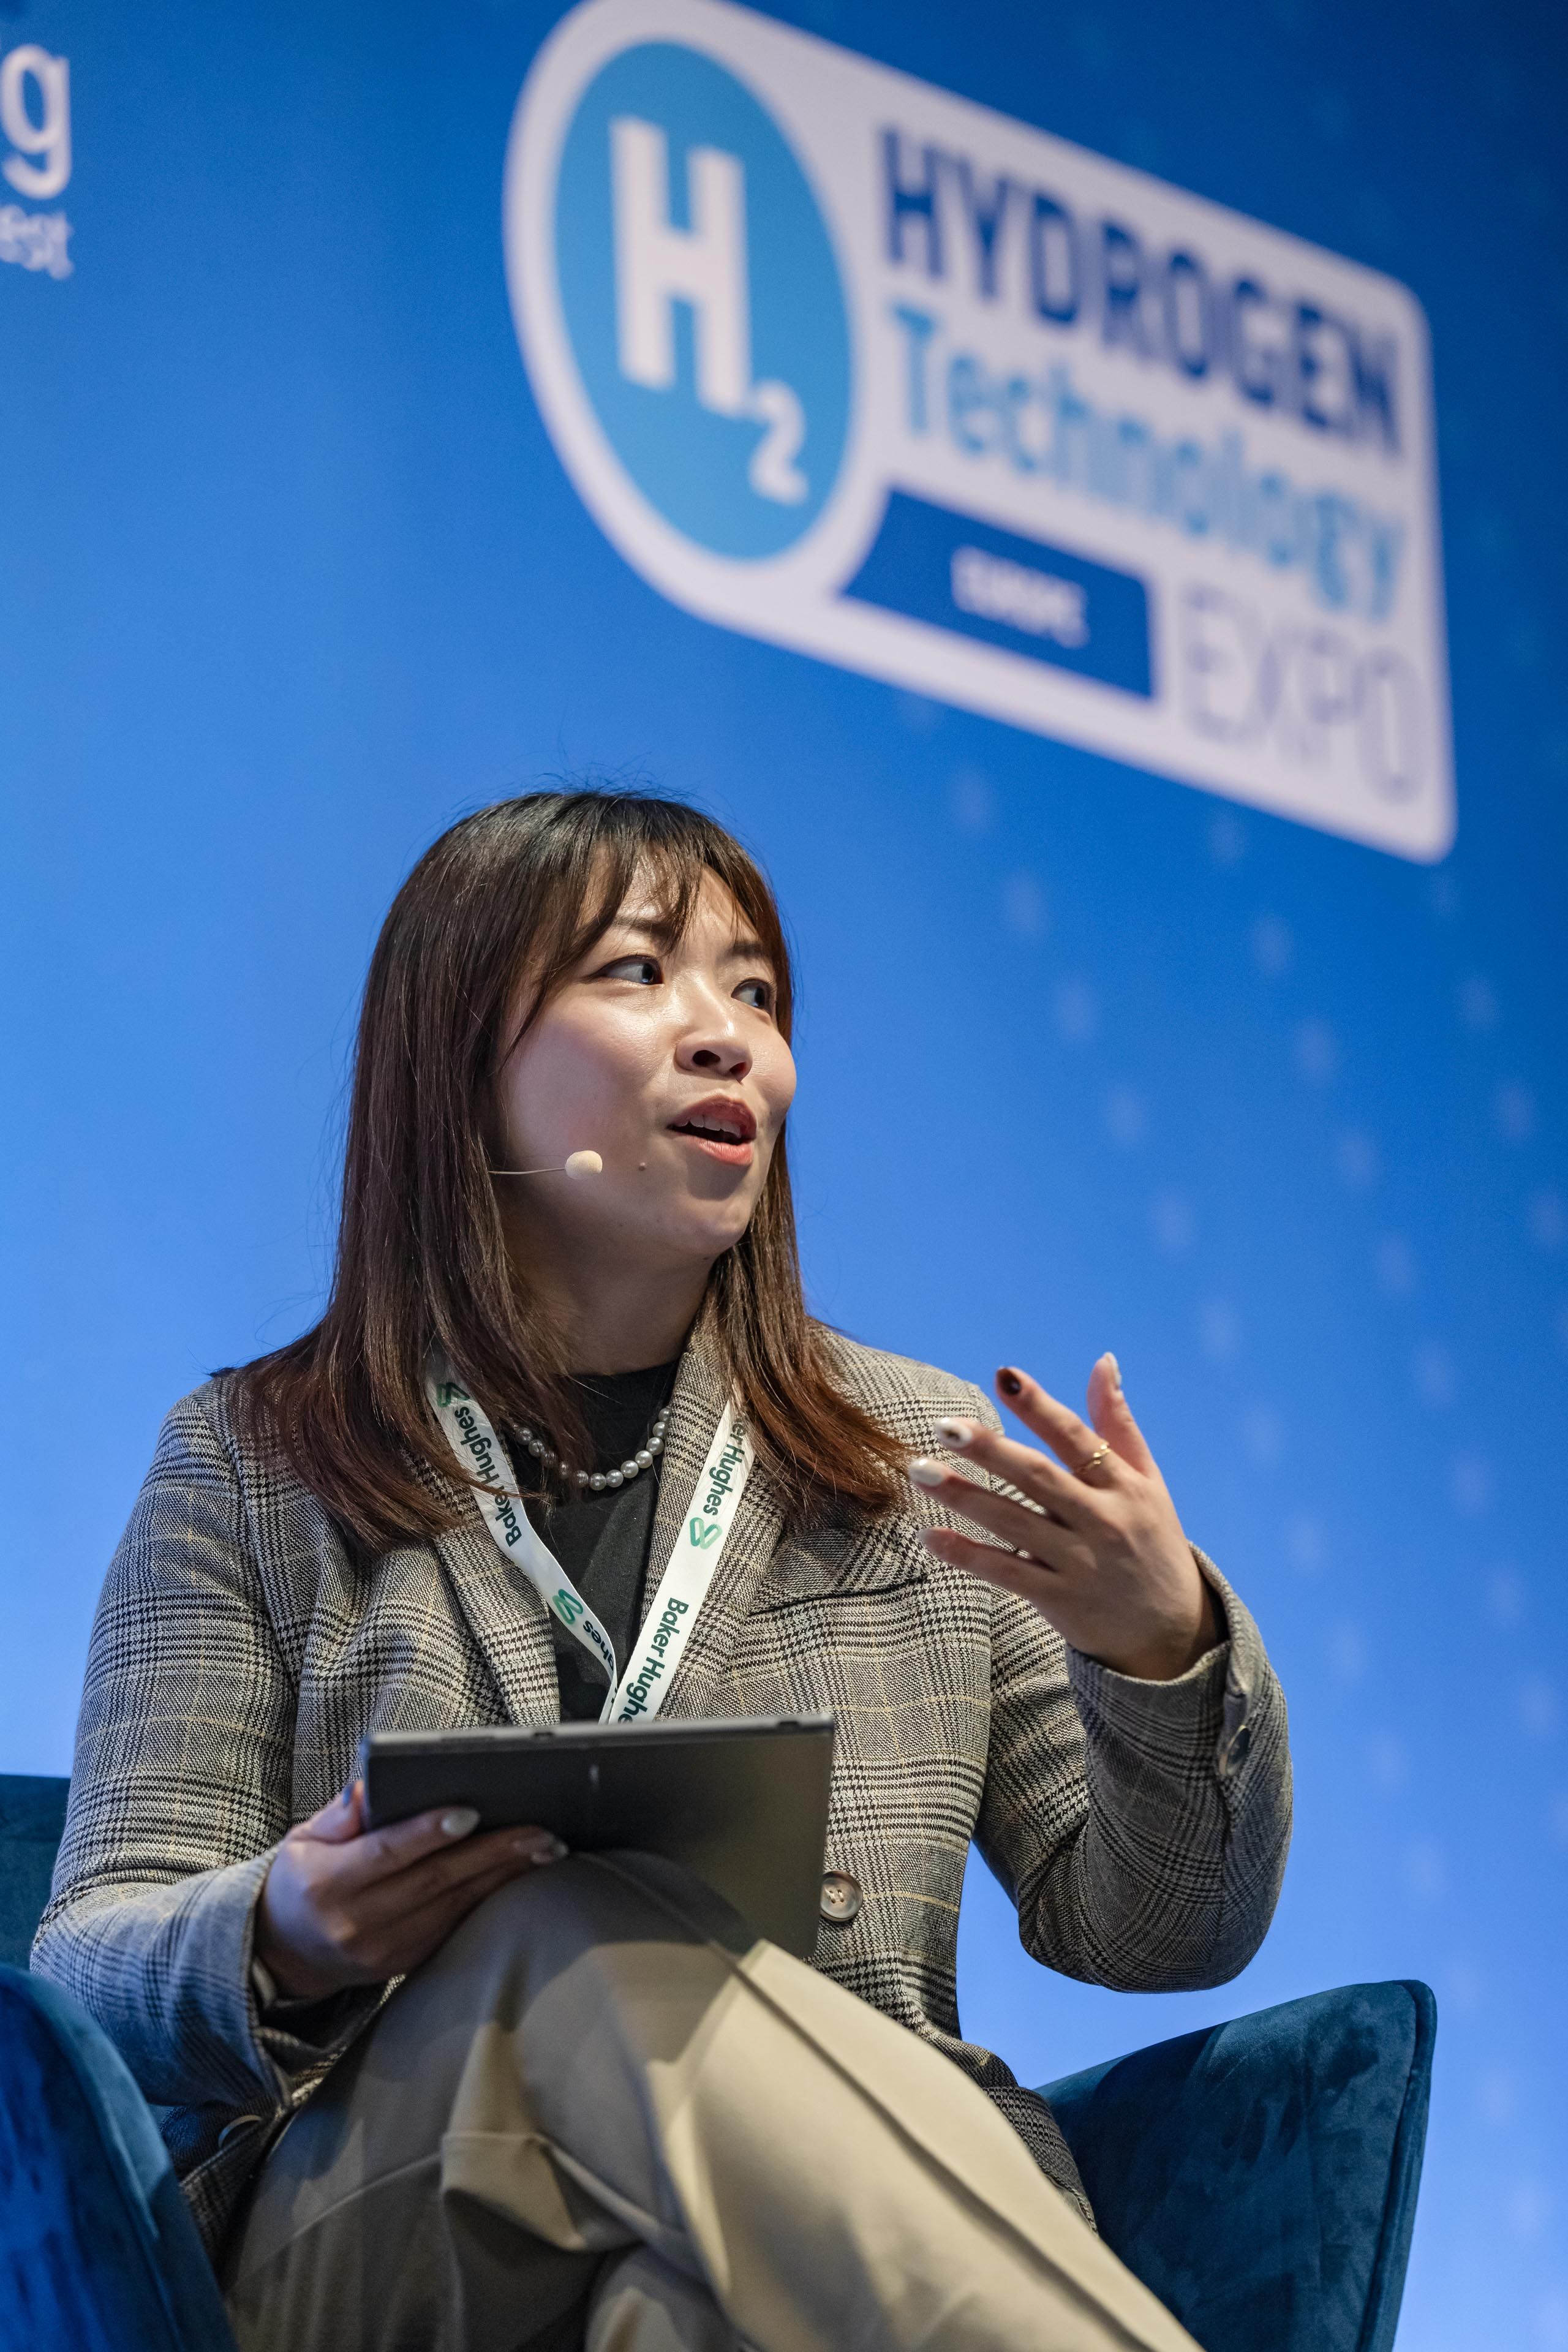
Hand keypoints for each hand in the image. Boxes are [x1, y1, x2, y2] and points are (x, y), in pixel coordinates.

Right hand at [254, 1782, 565, 1999]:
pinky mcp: (406, 1963)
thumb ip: (338, 1814)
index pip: (385, 1854)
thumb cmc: (301, 1881)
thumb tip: (371, 1785)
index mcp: (327, 1883)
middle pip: (435, 1881)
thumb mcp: (302, 1840)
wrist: (286, 1955)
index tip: (471, 1811)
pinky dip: (491, 1897)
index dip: (429, 1832)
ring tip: (547, 1847)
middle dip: (493, 1852)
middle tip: (540, 1829)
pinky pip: (456, 1926)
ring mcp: (384, 1950)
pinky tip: (522, 1874)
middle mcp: (357, 1922)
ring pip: (455, 1906)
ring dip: (505, 1875)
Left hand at [909, 1355, 1221, 1681]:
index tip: (1003, 1375)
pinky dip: (968, 1555)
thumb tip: (1103, 1360)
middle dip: (990, 1450)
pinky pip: (1007, 1573)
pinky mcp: (1060, 1600)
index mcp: (1123, 1486)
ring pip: (1013, 1524)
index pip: (1077, 1438)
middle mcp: (1102, 1521)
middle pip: (1038, 1478)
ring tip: (919, 1470)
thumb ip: (1118, 1422)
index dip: (1039, 1406)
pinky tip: (931, 1536)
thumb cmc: (1153, 1542)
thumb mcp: (1148, 1481)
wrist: (1172, 1632)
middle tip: (943, 1426)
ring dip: (964, 1496)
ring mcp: (1079, 1563)